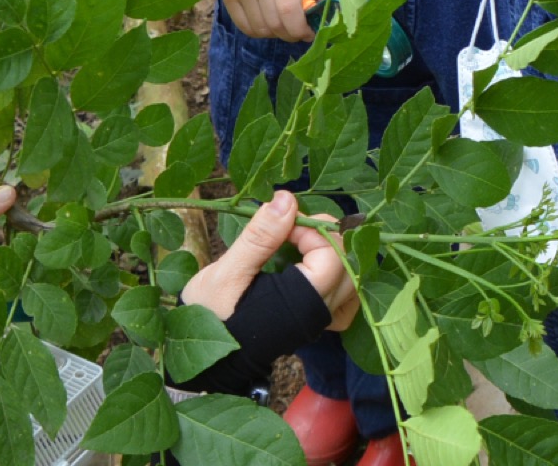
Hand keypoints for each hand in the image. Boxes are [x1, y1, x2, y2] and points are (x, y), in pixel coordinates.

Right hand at [182, 191, 357, 330]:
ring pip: (352, 280)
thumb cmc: (211, 315)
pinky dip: (337, 276)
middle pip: (350, 264)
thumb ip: (260, 237)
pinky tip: (313, 264)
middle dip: (327, 236)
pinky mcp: (315, 320)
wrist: (204, 357)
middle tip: (292, 227)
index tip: (284, 224)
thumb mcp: (227, 272)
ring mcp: (321, 318)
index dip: (314, 230)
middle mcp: (320, 312)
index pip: (335, 255)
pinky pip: (344, 297)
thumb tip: (287, 199)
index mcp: (302, 302)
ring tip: (303, 242)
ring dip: (335, 253)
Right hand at [221, 0, 331, 41]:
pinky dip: (259, 31)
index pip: (288, 11)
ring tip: (284, 21)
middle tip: (298, 29)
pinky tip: (269, 18)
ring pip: (259, 29)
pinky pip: (245, 27)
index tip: (309, 33)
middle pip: (274, 24)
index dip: (300, 30)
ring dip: (275, 33)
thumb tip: (336, 20)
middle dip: (290, 34)